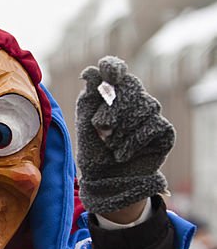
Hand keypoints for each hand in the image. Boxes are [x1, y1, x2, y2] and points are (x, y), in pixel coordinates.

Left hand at [76, 56, 174, 214]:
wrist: (107, 181)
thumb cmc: (94, 151)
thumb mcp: (85, 125)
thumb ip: (88, 99)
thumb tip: (90, 71)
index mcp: (111, 92)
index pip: (114, 68)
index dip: (113, 67)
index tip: (110, 74)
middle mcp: (134, 98)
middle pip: (131, 86)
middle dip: (113, 108)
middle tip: (102, 128)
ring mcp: (151, 113)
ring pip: (145, 106)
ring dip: (122, 130)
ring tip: (111, 145)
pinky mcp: (164, 130)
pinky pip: (153, 125)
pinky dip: (134, 141)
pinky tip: (122, 154)